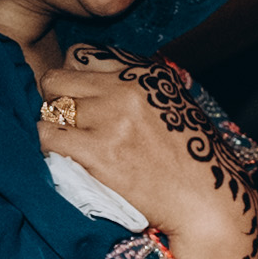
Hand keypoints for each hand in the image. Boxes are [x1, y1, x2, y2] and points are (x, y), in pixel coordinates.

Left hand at [36, 49, 256, 258]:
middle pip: (56, 79)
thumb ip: (139, 91)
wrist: (209, 202)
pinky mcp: (99, 151)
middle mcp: (126, 89)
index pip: (80, 56)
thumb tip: (99, 87)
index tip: (80, 99)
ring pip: (49, 110)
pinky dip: (50, 149)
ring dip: (54, 128)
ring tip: (68, 145)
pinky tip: (67, 159)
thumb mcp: (175, 107)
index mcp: (145, 74)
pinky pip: (48, 137)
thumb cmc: (196, 161)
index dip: (72, 79)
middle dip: (55, 100)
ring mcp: (111, 118)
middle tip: (68, 124)